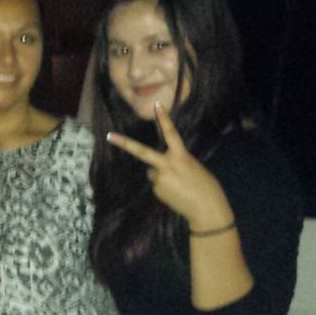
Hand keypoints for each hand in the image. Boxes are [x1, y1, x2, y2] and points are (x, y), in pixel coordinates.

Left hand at [105, 103, 233, 231]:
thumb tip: (162, 163)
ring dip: (161, 174)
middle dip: (124, 143)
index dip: (164, 119)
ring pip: (153, 171)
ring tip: (179, 184)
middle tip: (109, 136)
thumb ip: (177, 161)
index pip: (171, 134)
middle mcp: (167, 165)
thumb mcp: (194, 167)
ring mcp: (159, 179)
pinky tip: (176, 192)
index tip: (157, 104)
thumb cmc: (206, 186)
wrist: (206, 209)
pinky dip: (163, 185)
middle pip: (142, 152)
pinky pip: (156, 182)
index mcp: (182, 157)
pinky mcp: (156, 190)